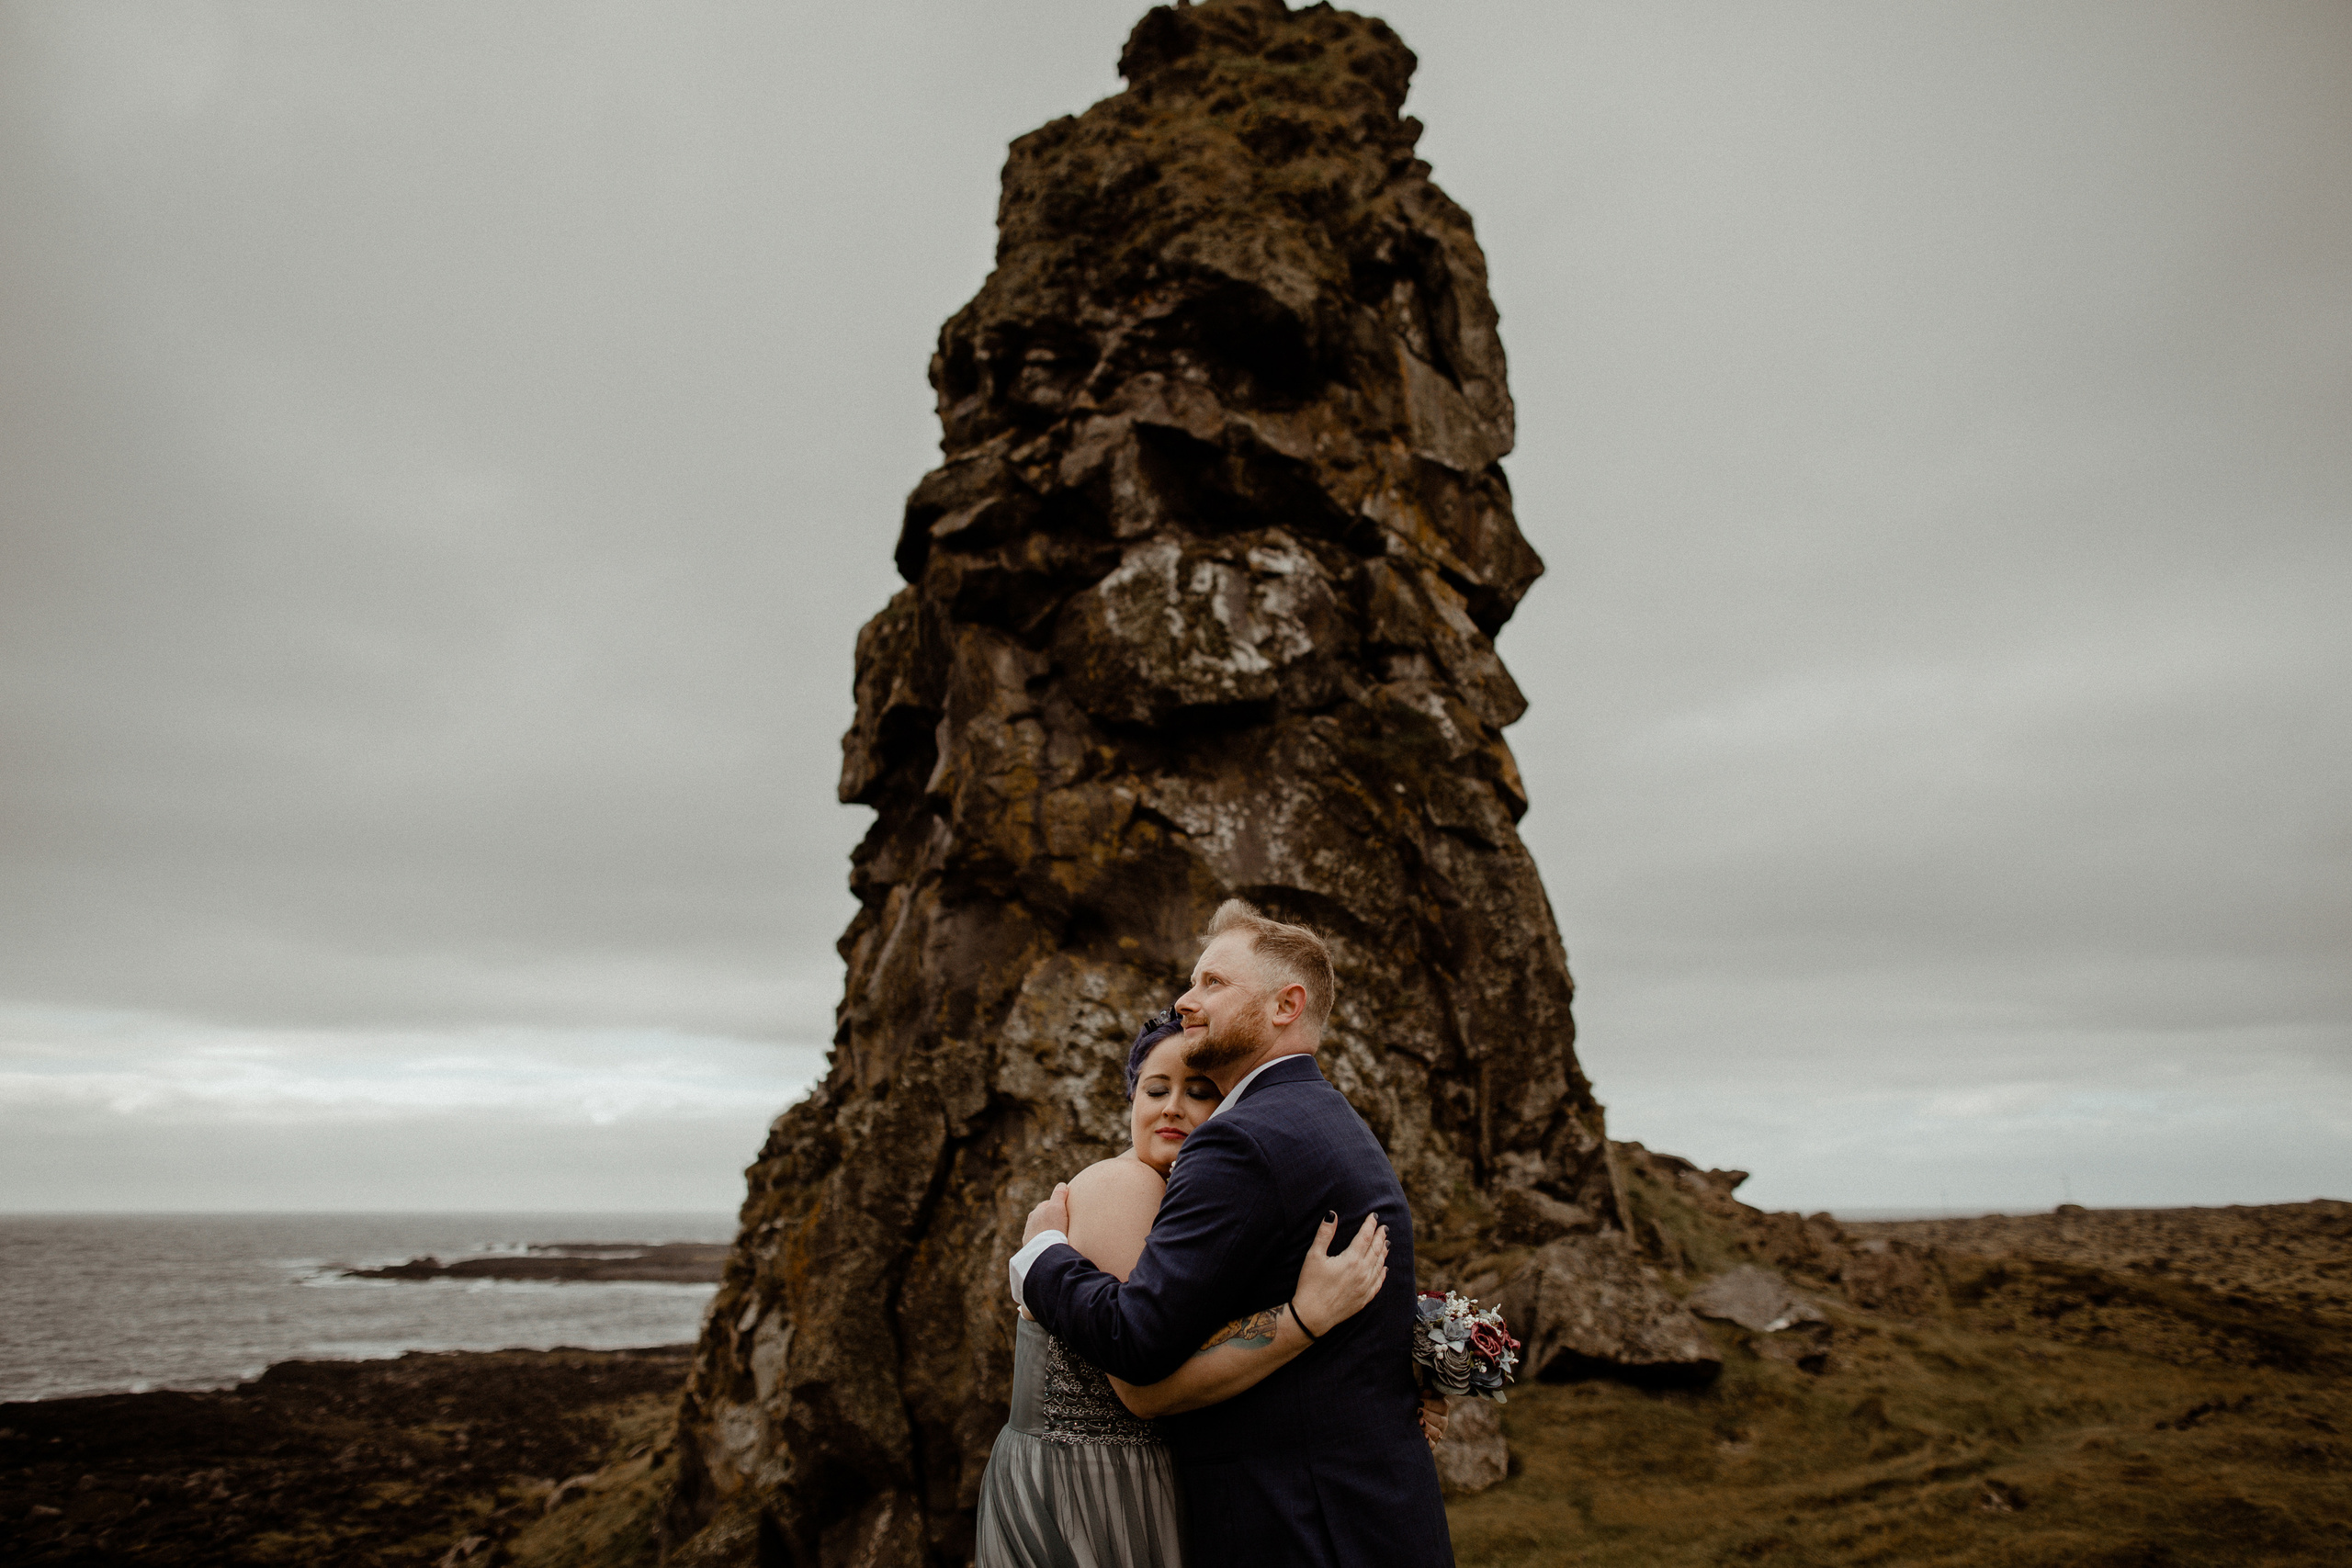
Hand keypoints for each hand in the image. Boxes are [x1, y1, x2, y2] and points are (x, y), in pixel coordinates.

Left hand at [1022, 1183, 1069, 1245]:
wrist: (1045, 1252)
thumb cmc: (1053, 1228)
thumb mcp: (1058, 1208)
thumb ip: (1059, 1195)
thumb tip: (1062, 1185)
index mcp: (1036, 1212)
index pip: (1047, 1205)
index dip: (1057, 1207)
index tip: (1065, 1212)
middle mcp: (1030, 1223)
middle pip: (1042, 1218)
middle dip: (1049, 1219)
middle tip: (1061, 1225)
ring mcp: (1029, 1237)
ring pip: (1039, 1231)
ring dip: (1046, 1232)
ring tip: (1056, 1237)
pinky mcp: (1030, 1249)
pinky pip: (1038, 1243)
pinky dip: (1044, 1243)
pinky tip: (1051, 1246)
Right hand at [1288, 1211, 1387, 1338]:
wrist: (1312, 1316)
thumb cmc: (1311, 1285)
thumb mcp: (1314, 1256)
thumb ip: (1324, 1234)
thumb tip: (1332, 1214)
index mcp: (1351, 1260)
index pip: (1365, 1237)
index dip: (1370, 1225)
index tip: (1374, 1216)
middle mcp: (1363, 1272)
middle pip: (1375, 1250)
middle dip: (1380, 1237)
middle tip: (1384, 1227)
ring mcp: (1365, 1287)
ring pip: (1379, 1265)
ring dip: (1383, 1253)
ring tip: (1386, 1243)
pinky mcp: (1364, 1299)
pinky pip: (1378, 1283)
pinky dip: (1382, 1273)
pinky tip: (1384, 1269)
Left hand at [1419, 1393, 1448, 1450]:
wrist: (1410, 1416)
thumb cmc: (1416, 1402)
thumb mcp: (1420, 1396)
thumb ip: (1424, 1394)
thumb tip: (1426, 1392)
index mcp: (1443, 1407)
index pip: (1442, 1406)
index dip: (1430, 1404)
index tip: (1419, 1401)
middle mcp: (1443, 1421)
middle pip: (1440, 1420)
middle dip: (1428, 1416)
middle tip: (1418, 1412)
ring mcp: (1438, 1433)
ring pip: (1437, 1433)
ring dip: (1428, 1428)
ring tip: (1419, 1422)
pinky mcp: (1432, 1444)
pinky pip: (1432, 1445)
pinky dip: (1428, 1442)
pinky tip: (1423, 1436)